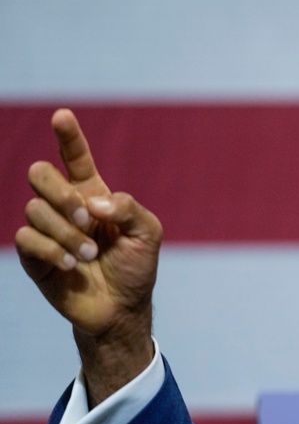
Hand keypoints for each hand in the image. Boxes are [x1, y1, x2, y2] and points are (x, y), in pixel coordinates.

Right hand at [15, 109, 162, 404]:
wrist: (122, 308)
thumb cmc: (135, 267)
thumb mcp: (147, 233)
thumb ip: (127, 207)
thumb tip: (93, 200)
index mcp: (93, 194)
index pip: (75, 158)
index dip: (68, 136)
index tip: (62, 115)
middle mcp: (65, 207)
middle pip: (40, 174)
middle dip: (61, 193)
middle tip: (87, 219)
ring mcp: (46, 230)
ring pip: (35, 210)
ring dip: (66, 233)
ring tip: (89, 255)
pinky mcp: (33, 256)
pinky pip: (26, 238)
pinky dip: (51, 249)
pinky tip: (70, 263)